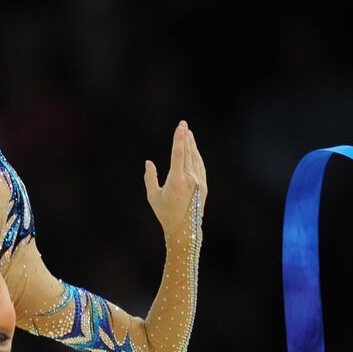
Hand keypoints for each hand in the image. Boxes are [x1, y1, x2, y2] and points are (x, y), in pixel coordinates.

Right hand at [143, 120, 207, 239]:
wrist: (184, 228)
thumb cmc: (165, 213)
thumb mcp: (153, 196)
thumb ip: (150, 178)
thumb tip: (148, 162)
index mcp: (176, 181)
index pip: (179, 155)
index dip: (179, 139)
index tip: (180, 127)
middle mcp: (190, 179)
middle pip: (188, 152)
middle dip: (185, 137)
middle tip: (183, 123)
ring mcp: (199, 182)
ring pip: (195, 158)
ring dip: (192, 144)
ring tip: (188, 132)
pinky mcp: (204, 185)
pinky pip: (200, 165)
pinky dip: (196, 155)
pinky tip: (194, 149)